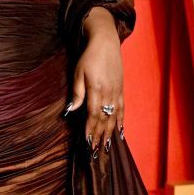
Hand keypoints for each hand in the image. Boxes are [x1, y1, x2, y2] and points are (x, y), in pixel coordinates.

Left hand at [65, 25, 124, 155]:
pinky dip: (121, 122)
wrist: (106, 42)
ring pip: (114, 117)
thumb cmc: (89, 56)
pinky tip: (120, 132)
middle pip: (104, 120)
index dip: (91, 130)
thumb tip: (71, 111)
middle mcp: (109, 93)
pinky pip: (122, 109)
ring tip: (107, 147)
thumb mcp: (78, 72)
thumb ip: (77, 92)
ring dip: (110, 133)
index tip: (88, 143)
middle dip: (100, 137)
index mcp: (97, 89)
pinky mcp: (121, 90)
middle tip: (96, 152)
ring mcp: (117, 92)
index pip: (93, 115)